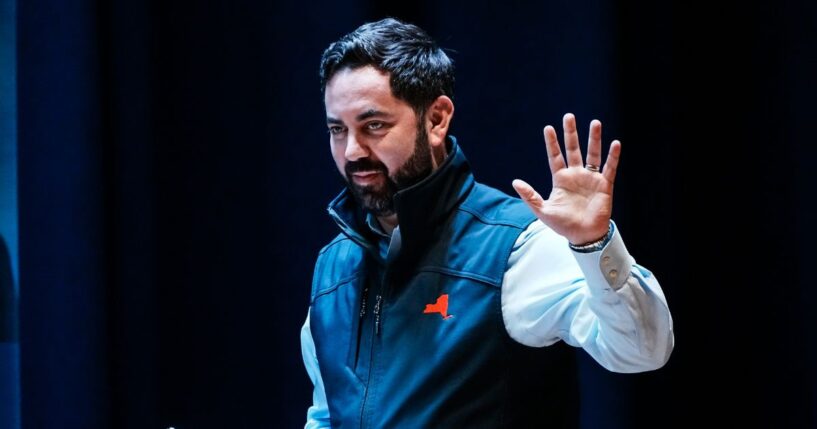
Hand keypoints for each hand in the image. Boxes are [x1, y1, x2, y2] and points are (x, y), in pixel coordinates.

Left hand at [512, 113, 620, 244]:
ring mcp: (591, 179)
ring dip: (594, 139)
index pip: (555, 156)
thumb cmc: (563, 225)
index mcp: (561, 179)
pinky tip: (615, 144)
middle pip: (573, 149)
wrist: (583, 236)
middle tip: (568, 116)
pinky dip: (612, 156)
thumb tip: (515, 181)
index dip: (552, 143)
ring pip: (593, 154)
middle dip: (571, 133)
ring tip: (595, 123)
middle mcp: (576, 175)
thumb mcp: (543, 211)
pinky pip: (609, 168)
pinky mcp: (604, 185)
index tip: (548, 128)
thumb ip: (530, 196)